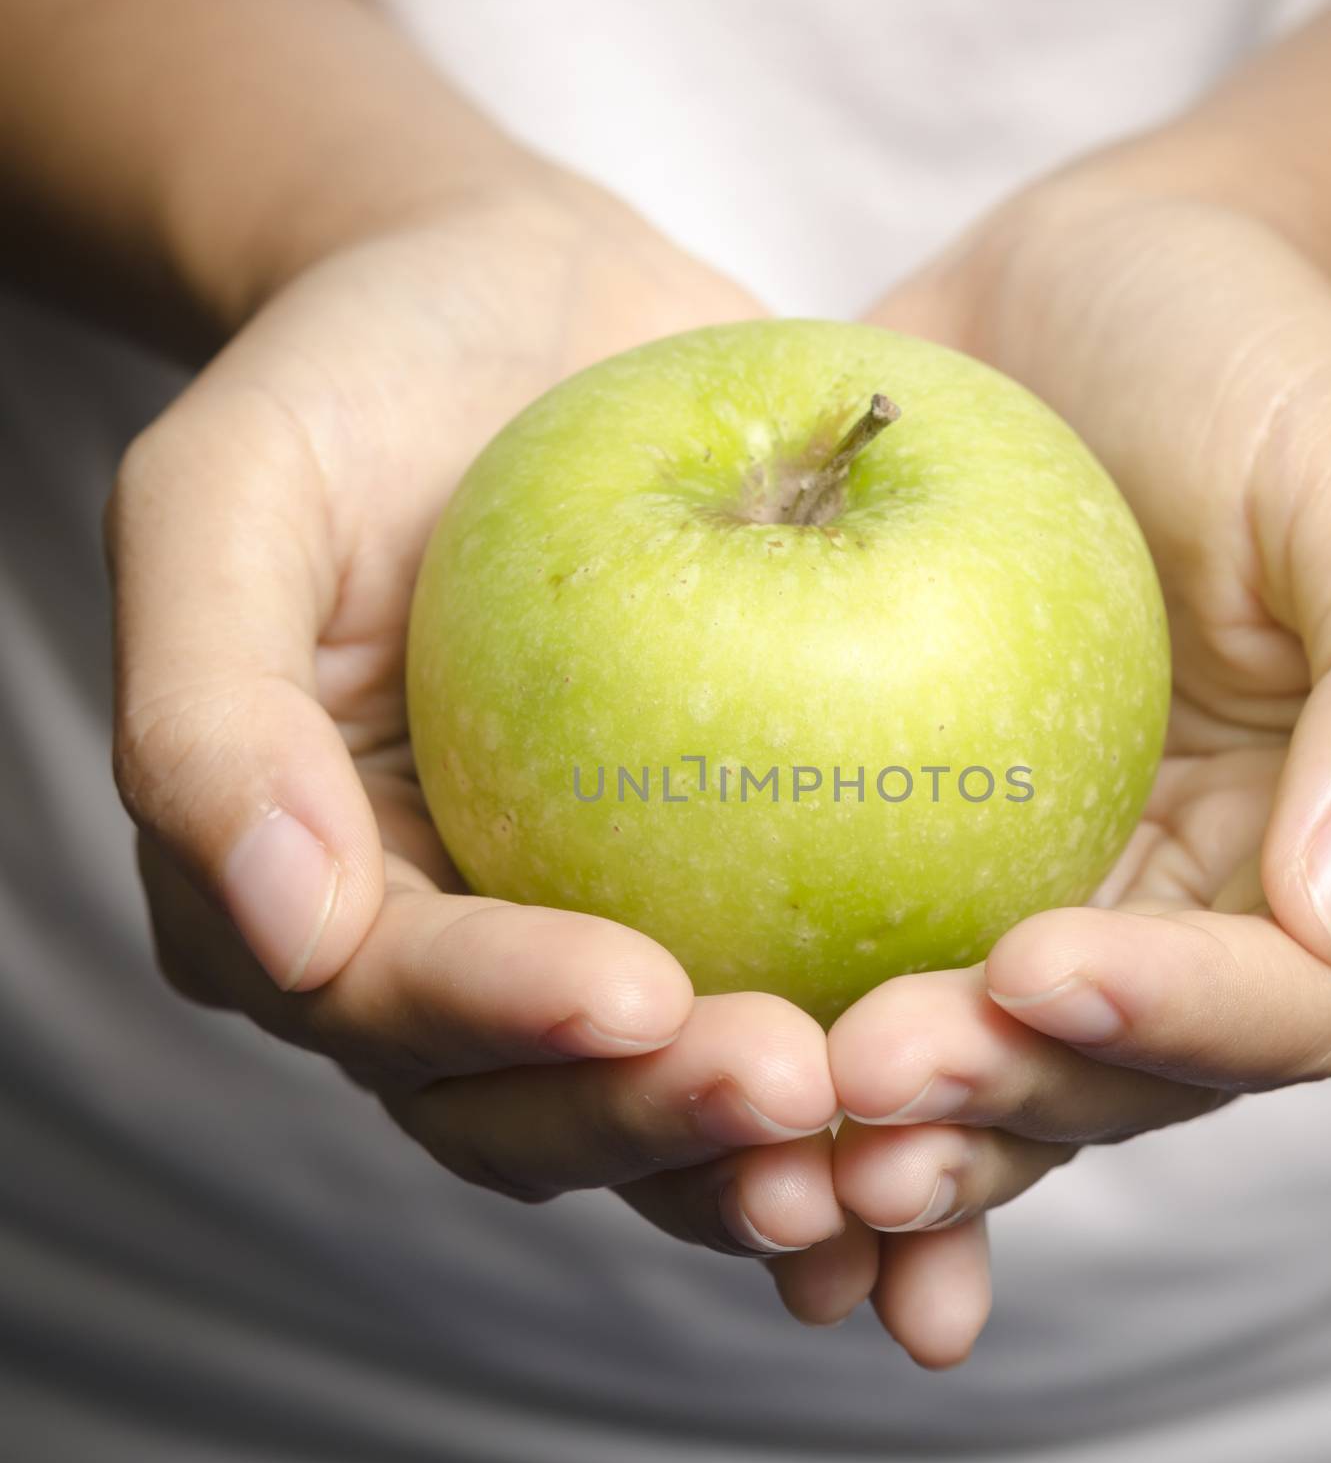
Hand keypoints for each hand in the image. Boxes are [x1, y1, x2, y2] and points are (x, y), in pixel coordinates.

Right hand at [109, 180, 843, 1269]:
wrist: (524, 314)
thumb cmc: (360, 385)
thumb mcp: (228, 497)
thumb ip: (207, 714)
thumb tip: (287, 926)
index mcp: (314, 898)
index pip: (388, 1002)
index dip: (501, 1021)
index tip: (636, 993)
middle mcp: (455, 952)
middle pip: (537, 1104)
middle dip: (658, 1123)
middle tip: (794, 1086)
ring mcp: (597, 928)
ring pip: (676, 1098)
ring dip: (780, 1149)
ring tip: (899, 1131)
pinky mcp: (733, 889)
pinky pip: (808, 987)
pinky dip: (884, 1052)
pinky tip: (991, 1060)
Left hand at [770, 178, 1330, 1363]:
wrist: (1072, 294)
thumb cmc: (1238, 360)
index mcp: (1324, 857)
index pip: (1282, 1004)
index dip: (1171, 1021)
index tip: (1027, 968)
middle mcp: (1186, 912)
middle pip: (1112, 1076)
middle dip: (997, 1100)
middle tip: (861, 1075)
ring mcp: (1044, 895)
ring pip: (981, 1071)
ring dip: (884, 1134)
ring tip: (773, 1146)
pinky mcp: (914, 864)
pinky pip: (860, 979)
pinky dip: (798, 1051)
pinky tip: (696, 1085)